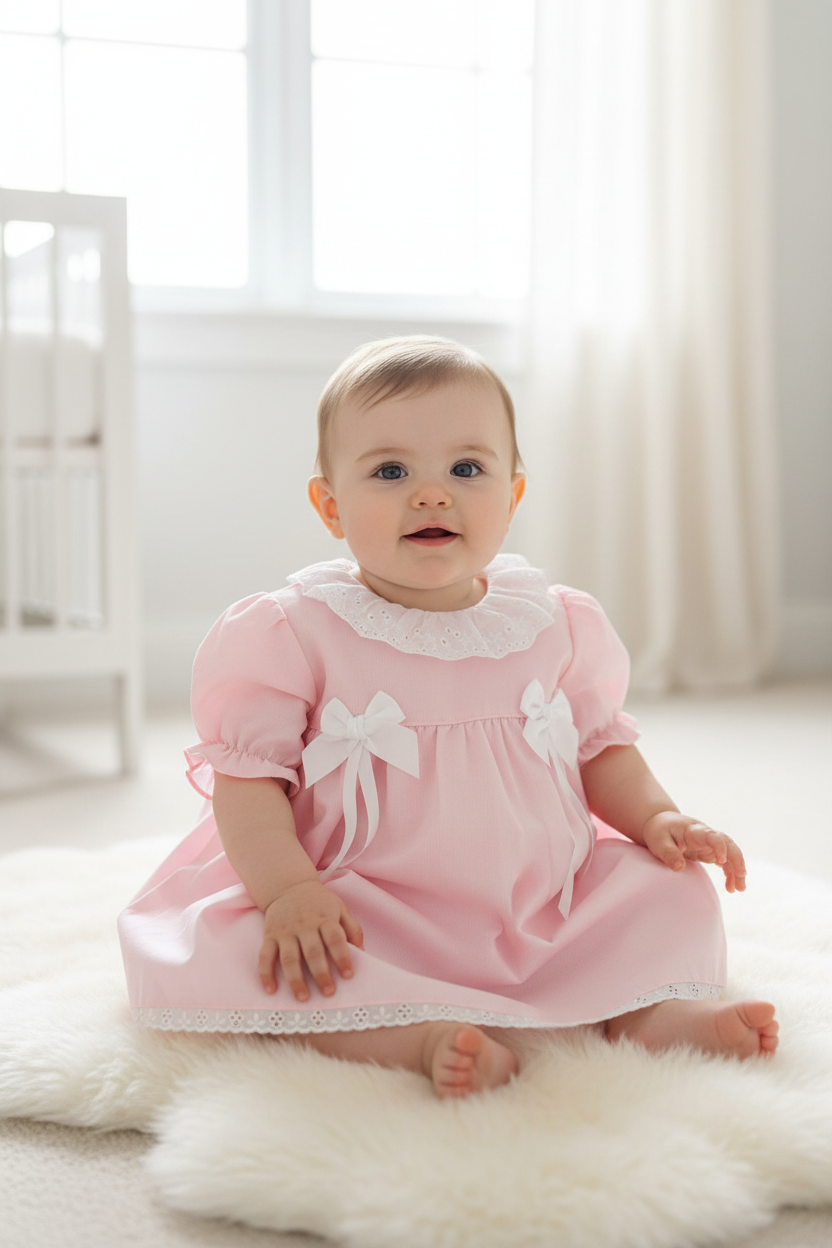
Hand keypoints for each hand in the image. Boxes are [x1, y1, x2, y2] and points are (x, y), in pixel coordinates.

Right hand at [258, 880, 363, 1000]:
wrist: (288, 885)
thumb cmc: (319, 902)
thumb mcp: (340, 908)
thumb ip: (352, 929)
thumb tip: (361, 952)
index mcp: (325, 918)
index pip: (335, 939)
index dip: (342, 957)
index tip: (348, 975)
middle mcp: (304, 925)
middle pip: (313, 952)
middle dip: (321, 974)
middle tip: (329, 992)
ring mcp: (285, 931)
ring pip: (289, 958)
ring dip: (295, 980)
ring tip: (303, 998)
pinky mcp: (269, 936)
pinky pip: (265, 956)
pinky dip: (266, 974)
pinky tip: (271, 990)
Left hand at [641, 811, 746, 892]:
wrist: (661, 823)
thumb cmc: (659, 831)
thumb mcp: (658, 841)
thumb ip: (668, 853)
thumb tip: (679, 868)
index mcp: (693, 830)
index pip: (711, 835)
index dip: (718, 846)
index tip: (721, 860)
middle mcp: (706, 835)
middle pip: (728, 843)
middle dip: (736, 859)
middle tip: (741, 876)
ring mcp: (710, 843)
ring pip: (730, 853)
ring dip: (737, 869)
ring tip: (739, 889)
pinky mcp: (709, 852)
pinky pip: (725, 862)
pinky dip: (730, 873)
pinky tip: (731, 887)